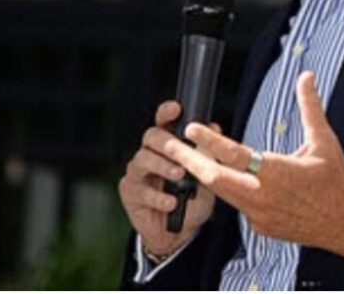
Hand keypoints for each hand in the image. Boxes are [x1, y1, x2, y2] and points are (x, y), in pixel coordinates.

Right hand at [118, 101, 216, 256]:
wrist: (180, 234)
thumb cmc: (191, 201)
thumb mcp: (206, 178)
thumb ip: (207, 155)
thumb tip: (213, 128)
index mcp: (166, 147)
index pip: (163, 123)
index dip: (166, 113)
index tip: (176, 109)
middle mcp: (149, 155)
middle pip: (150, 137)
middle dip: (166, 142)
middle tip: (179, 149)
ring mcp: (137, 173)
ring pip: (142, 159)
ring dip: (162, 166)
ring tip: (178, 175)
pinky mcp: (130, 192)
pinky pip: (141, 190)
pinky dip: (158, 196)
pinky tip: (171, 202)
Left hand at [164, 71, 343, 260]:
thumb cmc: (338, 184)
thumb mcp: (325, 141)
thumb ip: (310, 107)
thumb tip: (306, 78)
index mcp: (277, 173)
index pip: (234, 155)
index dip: (209, 141)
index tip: (191, 128)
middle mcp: (263, 197)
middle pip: (215, 180)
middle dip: (190, 162)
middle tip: (170, 147)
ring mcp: (260, 216)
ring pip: (223, 194)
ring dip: (206, 176)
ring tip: (188, 159)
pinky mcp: (262, 227)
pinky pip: (237, 207)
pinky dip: (228, 191)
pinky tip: (222, 179)